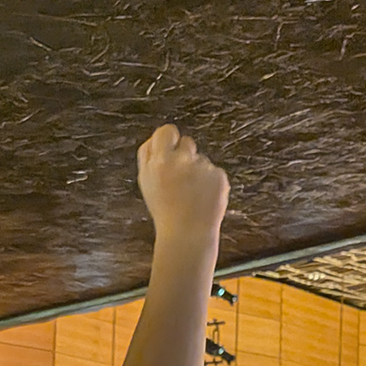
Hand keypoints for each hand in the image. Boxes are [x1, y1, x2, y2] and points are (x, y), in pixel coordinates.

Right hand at [136, 124, 229, 241]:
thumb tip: (155, 137)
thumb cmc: (164, 209)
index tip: (170, 147)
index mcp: (159, 162)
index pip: (166, 132)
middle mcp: (181, 160)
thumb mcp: (146, 182)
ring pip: (201, 161)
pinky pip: (214, 172)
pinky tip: (203, 199)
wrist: (187, 233)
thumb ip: (149, 157)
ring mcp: (203, 167)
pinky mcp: (219, 176)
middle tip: (181, 179)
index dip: (169, 138)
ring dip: (198, 173)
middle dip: (185, 156)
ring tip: (191, 195)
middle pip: (187, 142)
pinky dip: (211, 184)